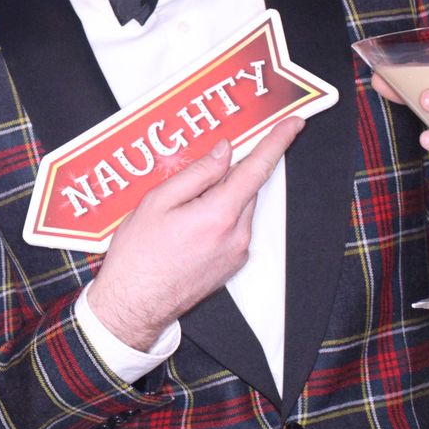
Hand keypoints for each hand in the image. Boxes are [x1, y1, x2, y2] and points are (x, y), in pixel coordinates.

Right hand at [84, 117, 304, 350]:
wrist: (134, 304)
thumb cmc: (138, 256)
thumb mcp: (157, 201)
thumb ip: (196, 173)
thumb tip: (223, 152)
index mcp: (218, 215)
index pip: (257, 169)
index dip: (277, 142)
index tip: (293, 123)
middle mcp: (236, 235)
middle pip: (244, 187)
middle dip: (224, 175)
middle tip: (190, 180)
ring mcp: (237, 253)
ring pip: (239, 208)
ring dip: (218, 199)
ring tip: (178, 213)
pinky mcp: (233, 264)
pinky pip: (233, 228)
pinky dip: (217, 218)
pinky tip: (185, 229)